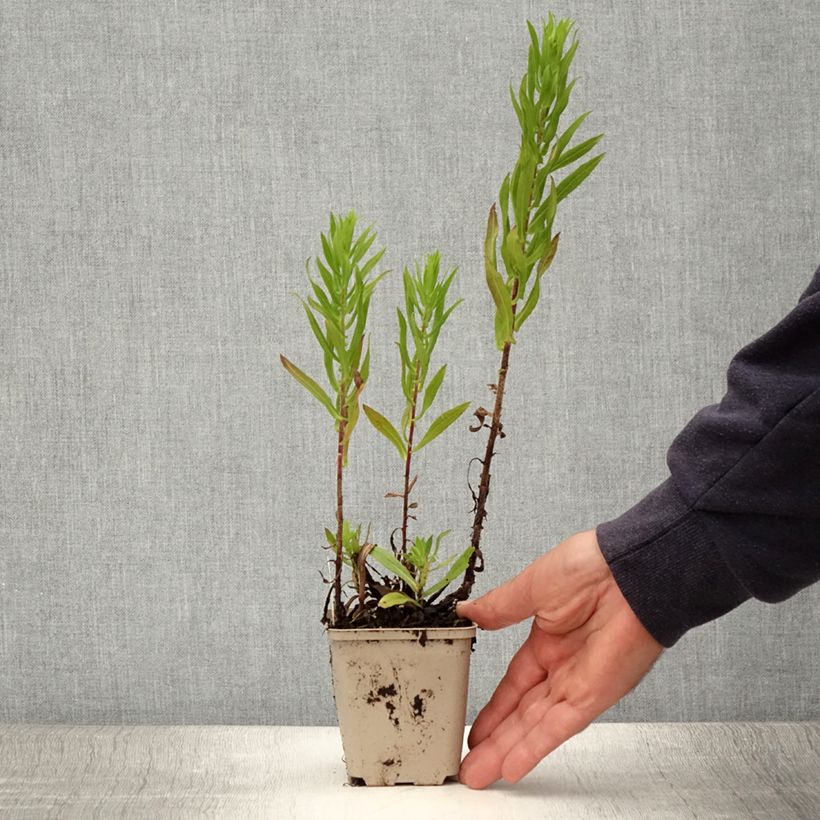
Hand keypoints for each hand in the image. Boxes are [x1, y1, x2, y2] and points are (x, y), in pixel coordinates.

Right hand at [456, 529, 662, 788]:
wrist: (633, 569)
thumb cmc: (592, 566)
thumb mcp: (532, 586)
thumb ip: (500, 607)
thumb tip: (468, 612)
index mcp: (547, 639)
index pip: (514, 684)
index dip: (494, 708)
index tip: (475, 728)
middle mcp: (563, 666)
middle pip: (521, 713)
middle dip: (495, 740)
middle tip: (470, 765)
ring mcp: (578, 683)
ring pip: (535, 725)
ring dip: (507, 750)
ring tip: (479, 774)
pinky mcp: (594, 693)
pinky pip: (559, 725)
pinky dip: (536, 745)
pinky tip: (513, 764)